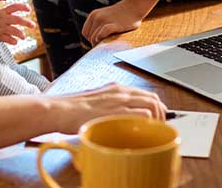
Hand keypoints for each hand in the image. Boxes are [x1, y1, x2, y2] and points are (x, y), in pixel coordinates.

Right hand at [0, 3, 35, 42]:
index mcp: (3, 11)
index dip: (23, 7)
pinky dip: (13, 41)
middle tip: (33, 25)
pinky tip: (15, 41)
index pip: (14, 7)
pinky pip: (8, 39)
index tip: (29, 9)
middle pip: (17, 19)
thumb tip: (23, 18)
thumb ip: (10, 14)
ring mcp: (0, 27)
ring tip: (23, 37)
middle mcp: (2, 19)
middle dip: (27, 22)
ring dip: (21, 34)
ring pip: (14, 31)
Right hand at [49, 83, 166, 133]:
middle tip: (159, 126)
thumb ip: (110, 105)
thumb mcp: (96, 101)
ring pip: (152, 106)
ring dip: (156, 120)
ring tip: (152, 131)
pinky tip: (143, 132)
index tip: (158, 117)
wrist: (60, 109)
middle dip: (161, 113)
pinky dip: (148, 124)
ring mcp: (120, 101)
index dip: (157, 107)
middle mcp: (121, 92)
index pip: (146, 94)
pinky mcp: (117, 112)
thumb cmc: (73, 109)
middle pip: (153, 99)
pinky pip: (143, 116)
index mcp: (116, 88)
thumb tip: (119, 116)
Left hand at [81, 0, 157, 44]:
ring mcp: (105, 20)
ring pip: (95, 37)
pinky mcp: (114, 24)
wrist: (133, 6)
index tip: (99, 42)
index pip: (85, 33)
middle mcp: (97, 17)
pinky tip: (107, 40)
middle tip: (104, 45)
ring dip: (100, 43)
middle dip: (95, 43)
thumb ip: (97, 25)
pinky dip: (102, 38)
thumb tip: (94, 41)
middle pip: (89, 37)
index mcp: (93, 15)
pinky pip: (103, 33)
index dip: (91, 39)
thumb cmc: (120, 14)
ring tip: (108, 43)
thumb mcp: (104, 16)